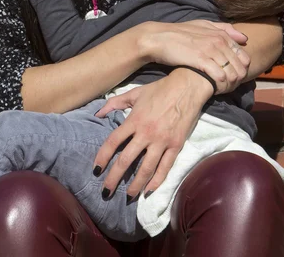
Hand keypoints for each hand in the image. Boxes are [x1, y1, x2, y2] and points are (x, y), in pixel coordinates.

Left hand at [93, 69, 210, 199]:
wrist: (187, 87)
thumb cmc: (159, 89)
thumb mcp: (135, 93)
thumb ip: (115, 103)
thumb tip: (98, 114)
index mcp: (134, 120)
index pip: (113, 142)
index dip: (102, 157)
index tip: (96, 169)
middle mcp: (146, 133)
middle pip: (126, 160)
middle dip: (114, 178)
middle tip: (106, 192)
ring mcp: (162, 141)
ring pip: (146, 168)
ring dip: (135, 185)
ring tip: (128, 196)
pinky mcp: (176, 145)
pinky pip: (165, 167)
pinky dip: (157, 181)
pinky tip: (148, 190)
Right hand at [140, 19, 249, 93]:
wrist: (159, 38)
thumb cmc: (180, 33)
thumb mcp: (203, 25)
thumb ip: (224, 29)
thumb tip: (244, 38)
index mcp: (221, 34)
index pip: (243, 55)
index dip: (242, 68)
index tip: (234, 75)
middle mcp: (218, 41)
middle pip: (240, 66)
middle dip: (238, 78)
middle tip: (230, 86)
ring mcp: (210, 50)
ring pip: (232, 72)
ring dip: (230, 83)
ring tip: (223, 88)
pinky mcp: (201, 60)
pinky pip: (220, 76)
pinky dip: (220, 84)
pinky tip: (214, 88)